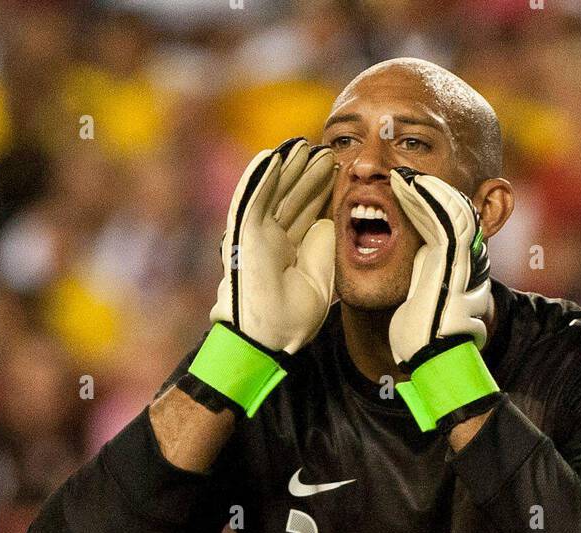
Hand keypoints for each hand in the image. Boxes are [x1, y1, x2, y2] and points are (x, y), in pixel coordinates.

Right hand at [211, 137, 335, 354]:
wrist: (270, 338)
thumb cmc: (292, 319)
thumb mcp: (321, 278)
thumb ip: (324, 248)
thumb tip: (329, 219)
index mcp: (287, 251)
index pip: (304, 213)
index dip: (319, 191)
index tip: (337, 170)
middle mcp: (270, 240)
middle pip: (290, 199)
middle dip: (306, 174)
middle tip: (325, 152)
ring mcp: (256, 236)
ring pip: (273, 194)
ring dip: (287, 169)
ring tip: (304, 146)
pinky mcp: (244, 235)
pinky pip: (252, 200)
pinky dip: (261, 177)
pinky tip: (273, 157)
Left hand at [388, 168, 491, 368]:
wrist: (431, 356)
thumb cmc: (423, 338)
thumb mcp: (425, 301)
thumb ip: (427, 279)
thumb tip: (420, 267)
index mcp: (461, 268)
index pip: (449, 224)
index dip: (429, 204)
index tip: (406, 191)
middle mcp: (468, 259)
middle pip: (453, 210)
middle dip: (427, 190)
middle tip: (402, 175)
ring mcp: (462, 256)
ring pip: (447, 208)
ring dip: (422, 188)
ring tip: (400, 175)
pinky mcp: (452, 258)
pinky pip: (440, 216)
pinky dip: (423, 196)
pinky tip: (406, 185)